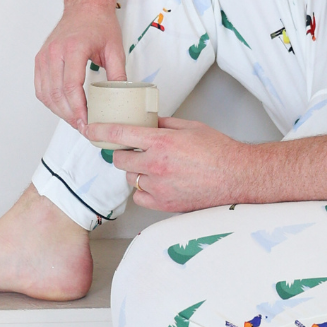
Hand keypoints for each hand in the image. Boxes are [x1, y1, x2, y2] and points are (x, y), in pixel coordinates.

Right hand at [34, 0, 125, 127]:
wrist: (85, 7)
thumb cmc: (99, 23)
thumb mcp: (115, 49)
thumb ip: (118, 75)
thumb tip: (121, 99)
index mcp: (73, 48)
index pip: (70, 86)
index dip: (78, 109)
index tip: (87, 122)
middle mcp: (54, 52)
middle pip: (56, 94)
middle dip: (70, 115)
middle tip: (84, 127)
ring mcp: (44, 56)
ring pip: (46, 93)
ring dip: (59, 111)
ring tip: (76, 121)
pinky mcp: (40, 59)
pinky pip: (40, 87)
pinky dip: (50, 102)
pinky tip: (63, 109)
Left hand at [91, 118, 258, 213]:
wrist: (237, 177)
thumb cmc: (218, 151)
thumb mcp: (190, 127)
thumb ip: (163, 124)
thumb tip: (145, 122)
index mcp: (161, 142)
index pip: (119, 134)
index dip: (100, 131)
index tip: (89, 129)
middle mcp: (156, 165)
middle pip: (119, 159)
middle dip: (124, 153)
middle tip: (137, 150)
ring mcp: (159, 187)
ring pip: (130, 178)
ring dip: (136, 171)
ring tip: (156, 167)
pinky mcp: (163, 204)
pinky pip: (139, 196)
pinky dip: (144, 190)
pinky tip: (159, 183)